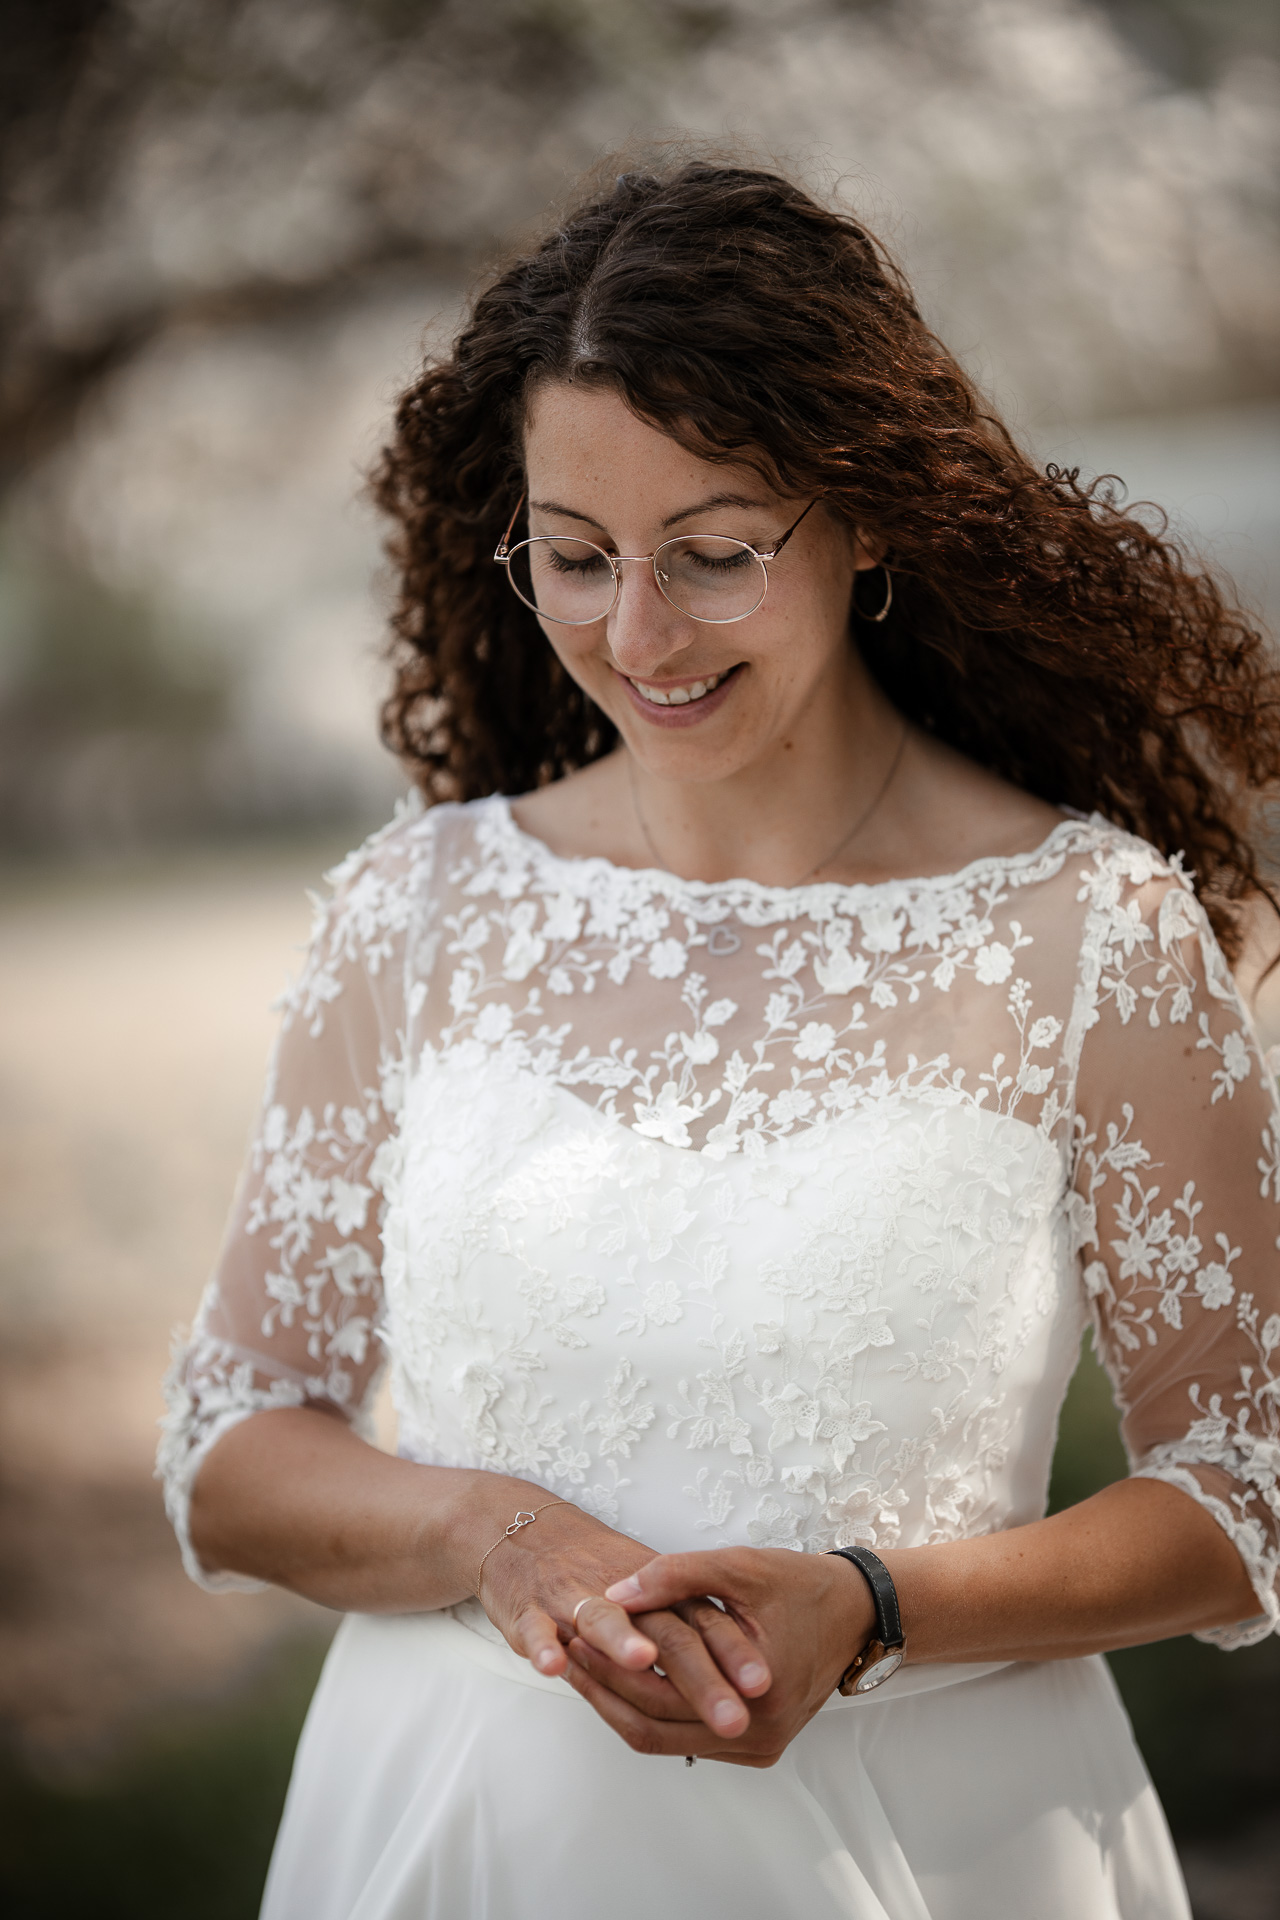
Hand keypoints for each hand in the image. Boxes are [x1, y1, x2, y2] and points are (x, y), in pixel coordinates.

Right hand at [470, 1495, 770, 1740]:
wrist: (526, 1535)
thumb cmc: (595, 1571)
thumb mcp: (652, 1593)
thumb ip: (690, 1628)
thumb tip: (737, 1686)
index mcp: (658, 1596)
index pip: (703, 1624)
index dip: (732, 1654)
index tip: (764, 1686)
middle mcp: (622, 1597)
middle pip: (664, 1633)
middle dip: (698, 1677)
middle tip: (732, 1716)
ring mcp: (572, 1600)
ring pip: (602, 1620)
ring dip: (621, 1642)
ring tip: (646, 1662)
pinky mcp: (527, 1608)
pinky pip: (535, 1627)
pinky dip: (543, 1644)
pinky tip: (555, 1663)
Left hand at [561, 1547, 875, 1766]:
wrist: (855, 1614)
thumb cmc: (801, 1585)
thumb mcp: (739, 1567)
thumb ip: (676, 1576)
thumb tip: (612, 1593)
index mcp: (754, 1698)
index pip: (655, 1696)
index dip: (607, 1666)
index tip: (570, 1630)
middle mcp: (754, 1738)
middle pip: (650, 1727)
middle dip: (601, 1687)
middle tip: (562, 1647)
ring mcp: (754, 1749)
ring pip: (661, 1739)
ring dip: (617, 1702)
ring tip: (578, 1659)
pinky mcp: (751, 1746)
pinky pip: (683, 1738)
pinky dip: (647, 1709)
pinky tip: (618, 1675)